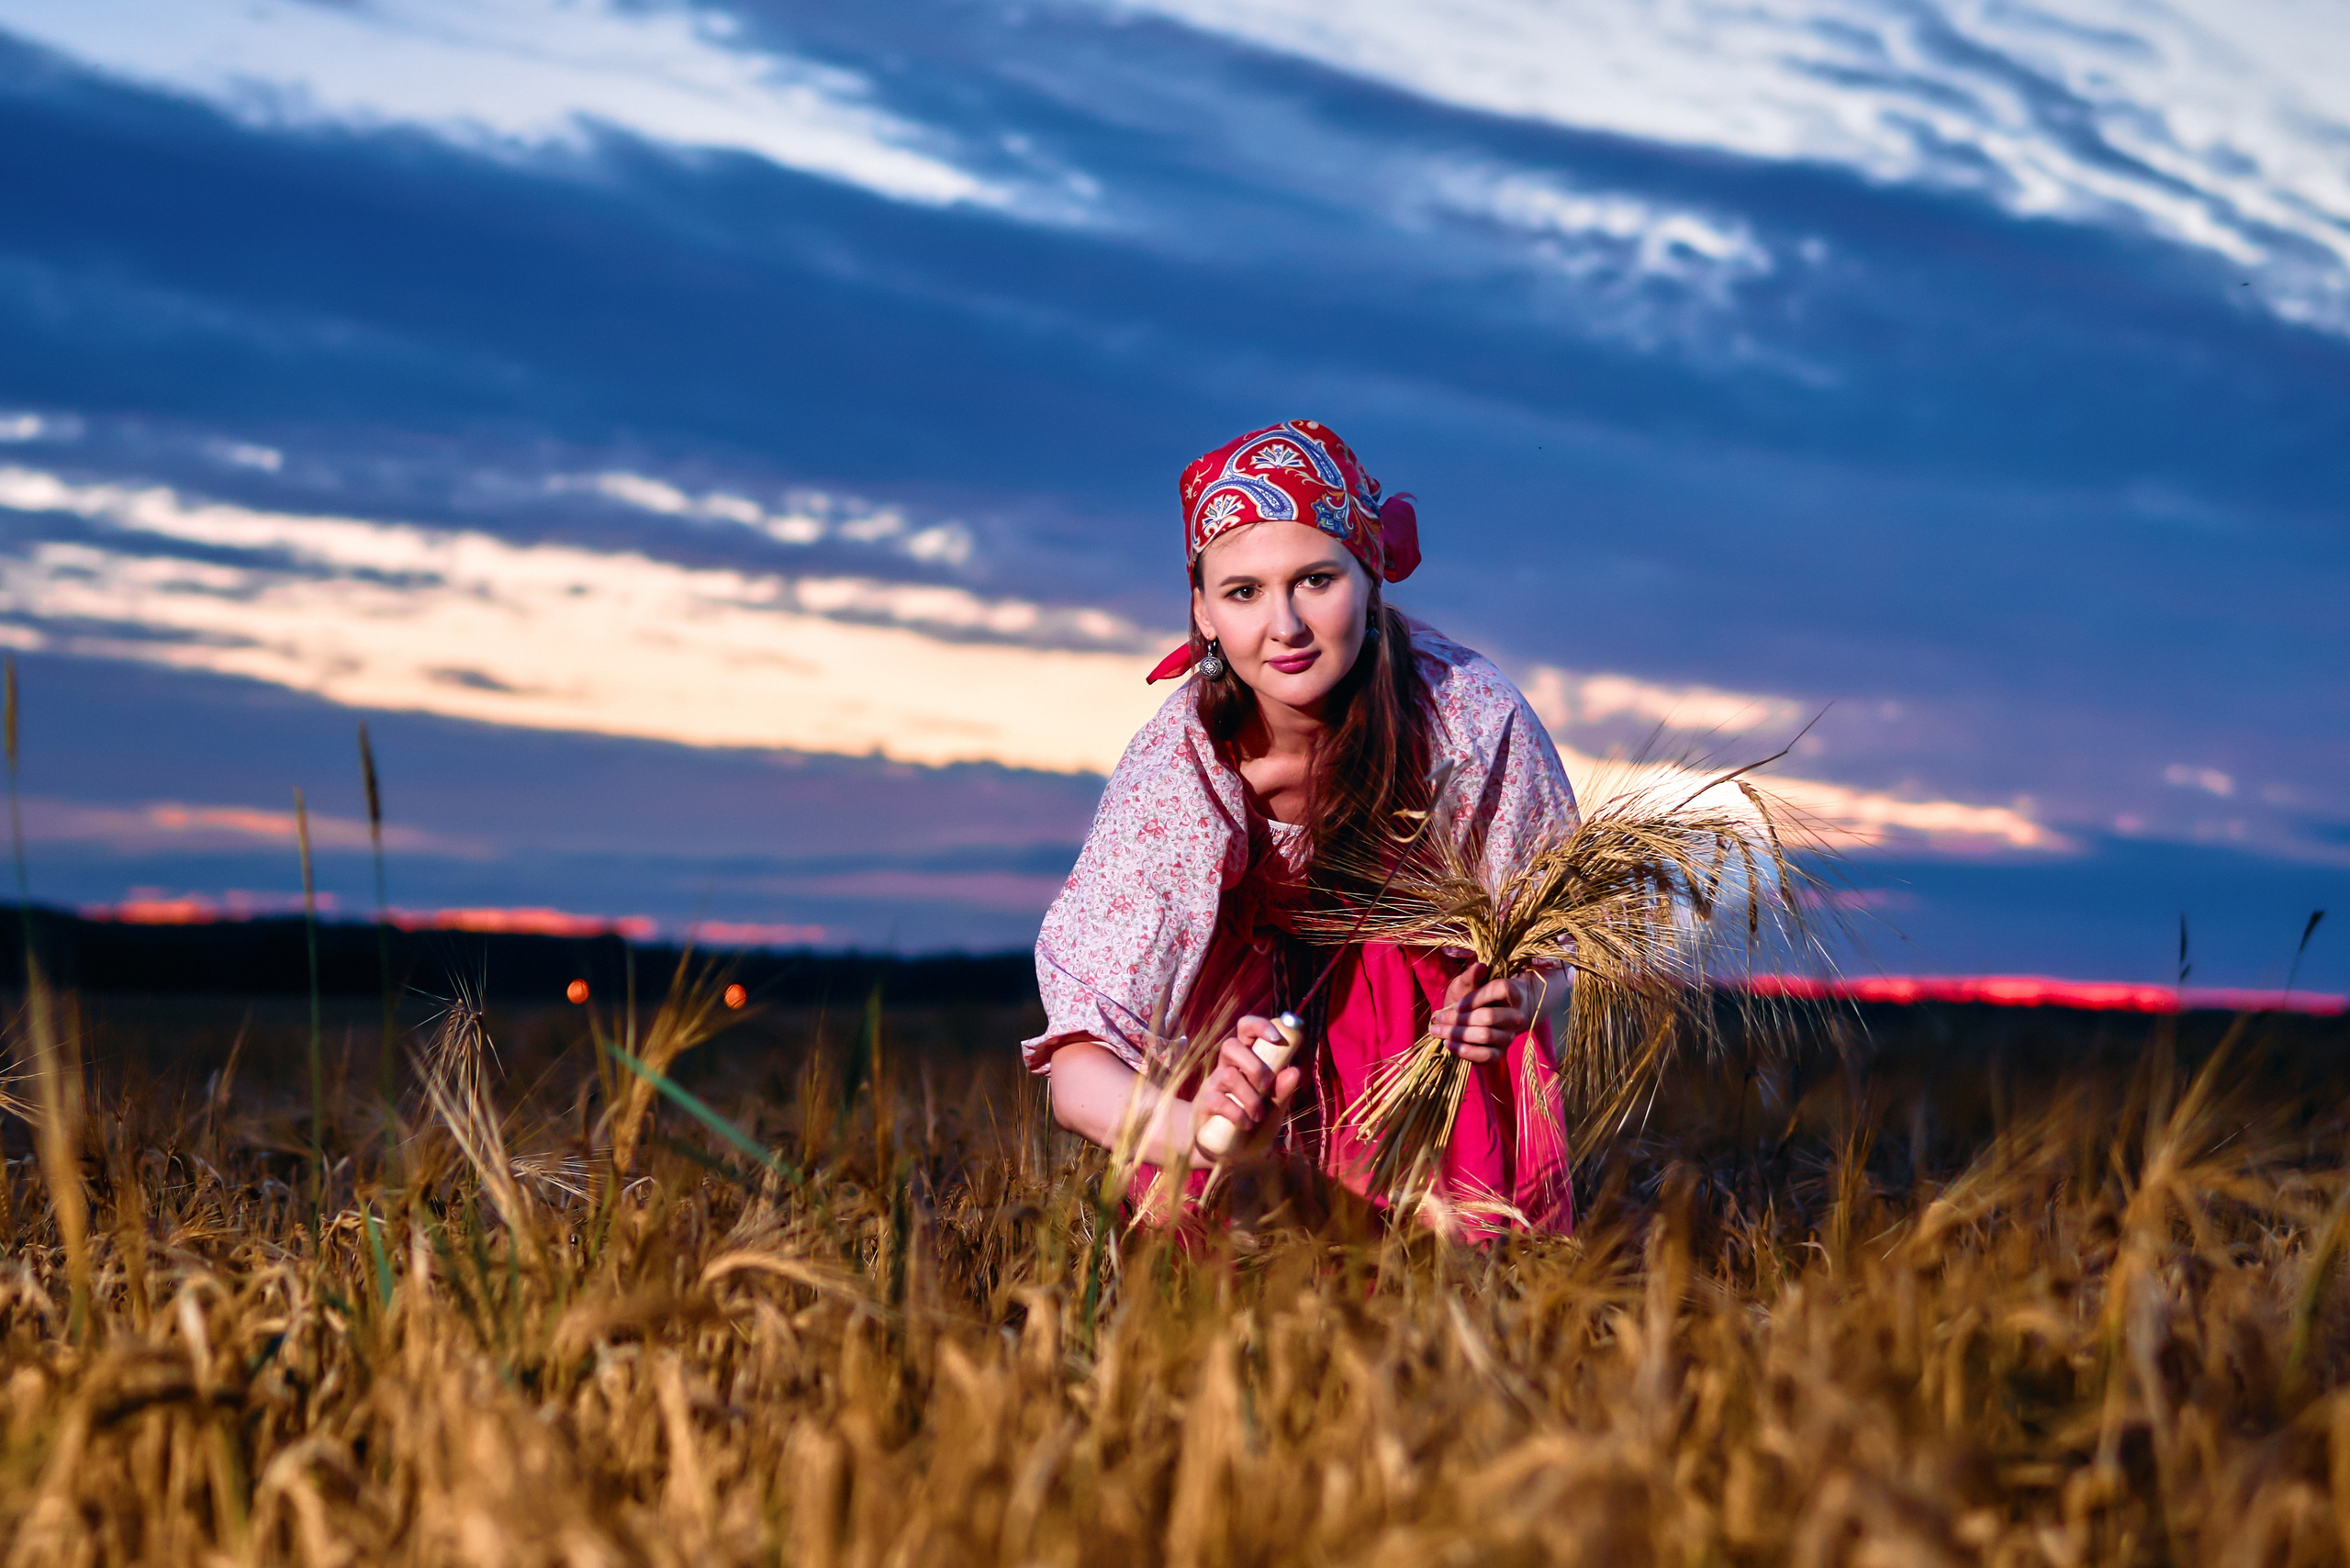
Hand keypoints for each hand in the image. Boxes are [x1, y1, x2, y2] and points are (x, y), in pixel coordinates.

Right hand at [1190, 1016, 1303, 1155]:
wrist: (1228, 1152)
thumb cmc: (1254, 1123)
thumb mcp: (1274, 1109)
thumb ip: (1282, 1091)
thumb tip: (1295, 1071)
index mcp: (1245, 1061)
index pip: (1245, 1029)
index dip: (1259, 1025)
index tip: (1277, 1039)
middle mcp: (1226, 1067)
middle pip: (1230, 1046)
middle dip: (1255, 1066)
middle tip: (1266, 1087)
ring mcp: (1212, 1085)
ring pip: (1228, 1075)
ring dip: (1249, 1097)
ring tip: (1258, 1115)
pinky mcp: (1204, 1105)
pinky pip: (1218, 1100)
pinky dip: (1238, 1114)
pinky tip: (1246, 1124)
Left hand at [1430, 962, 1537, 1063]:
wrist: (1476, 1020)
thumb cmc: (1471, 998)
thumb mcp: (1467, 984)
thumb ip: (1470, 977)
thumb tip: (1479, 966)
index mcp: (1511, 993)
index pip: (1500, 990)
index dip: (1476, 997)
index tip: (1456, 1005)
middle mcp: (1515, 1016)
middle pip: (1489, 1016)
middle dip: (1459, 1018)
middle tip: (1439, 1018)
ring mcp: (1509, 1036)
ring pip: (1485, 1036)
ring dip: (1457, 1034)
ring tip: (1438, 1030)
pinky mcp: (1500, 1053)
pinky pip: (1485, 1055)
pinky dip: (1464, 1050)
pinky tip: (1448, 1043)